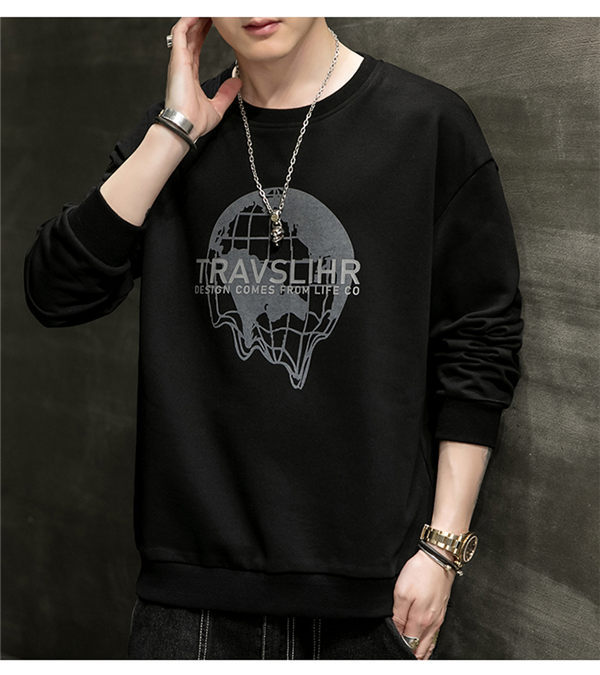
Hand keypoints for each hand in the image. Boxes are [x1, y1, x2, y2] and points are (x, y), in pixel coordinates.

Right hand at [165, 17, 242, 140]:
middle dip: (201, 19)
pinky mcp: (177, 59)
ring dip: (195, 17)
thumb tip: (238, 83)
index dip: (204, 31)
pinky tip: (199, 14)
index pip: (196, 45)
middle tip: (213, 13)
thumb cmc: (195, 121)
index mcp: (190, 73)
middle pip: (191, 33)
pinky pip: (180, 32)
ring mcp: (178, 61)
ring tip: (207, 10)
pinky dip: (189, 20)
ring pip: (185, 29)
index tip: (214, 23)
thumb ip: (227, 93)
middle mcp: (182, 64)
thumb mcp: (218, 106)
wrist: (185, 127)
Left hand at [390, 549, 455, 658]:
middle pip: (420, 649)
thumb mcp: (401, 592)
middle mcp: (431, 623)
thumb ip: (398, 616)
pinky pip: (435, 635)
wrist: (439, 558)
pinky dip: (428, 643)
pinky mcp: (441, 612)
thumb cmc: (420, 572)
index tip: (391, 651)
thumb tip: (397, 632)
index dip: (399, 648)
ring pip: (429, 644)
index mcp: (420, 620)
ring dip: (420, 652)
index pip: (408, 644)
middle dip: (410, 654)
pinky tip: (423, 644)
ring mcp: (438, 618)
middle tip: (399, 657)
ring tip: (411, 656)